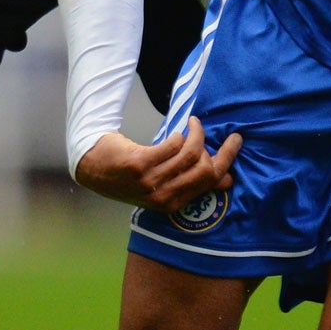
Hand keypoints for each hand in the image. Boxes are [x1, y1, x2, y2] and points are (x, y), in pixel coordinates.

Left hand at [73, 119, 242, 212]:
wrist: (94, 168)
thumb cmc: (131, 176)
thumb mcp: (162, 185)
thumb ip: (191, 183)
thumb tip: (228, 180)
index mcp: (173, 204)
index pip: (210, 181)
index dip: (227, 159)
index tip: (235, 141)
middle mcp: (163, 197)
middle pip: (204, 169)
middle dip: (216, 145)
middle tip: (213, 129)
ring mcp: (150, 182)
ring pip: (189, 154)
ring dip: (195, 134)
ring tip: (192, 124)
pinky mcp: (139, 165)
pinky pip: (171, 146)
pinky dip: (177, 136)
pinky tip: (174, 133)